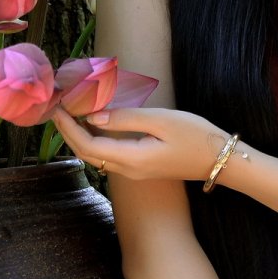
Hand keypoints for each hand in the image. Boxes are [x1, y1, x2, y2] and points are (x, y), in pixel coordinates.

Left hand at [51, 107, 228, 182]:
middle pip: (86, 153)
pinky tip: (94, 124)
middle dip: (68, 132)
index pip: (87, 145)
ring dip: (79, 136)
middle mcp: (128, 170)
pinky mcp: (140, 168)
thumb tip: (94, 116)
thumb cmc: (196, 137)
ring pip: (95, 156)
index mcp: (131, 158)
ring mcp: (134, 171)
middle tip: (58, 108)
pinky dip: (94, 140)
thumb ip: (126, 118)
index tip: (56, 107)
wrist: (221, 161)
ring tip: (71, 113)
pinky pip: (107, 155)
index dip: (68, 127)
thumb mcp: (162, 120)